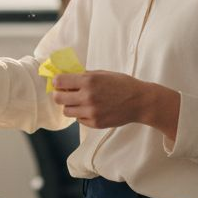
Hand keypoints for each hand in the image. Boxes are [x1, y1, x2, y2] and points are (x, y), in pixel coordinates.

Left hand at [50, 71, 176, 133]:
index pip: (59, 81)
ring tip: (80, 102)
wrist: (140, 101)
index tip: (59, 82)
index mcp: (89, 81)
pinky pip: (79, 119)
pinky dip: (82, 114)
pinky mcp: (95, 123)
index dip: (57, 82)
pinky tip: (92, 109)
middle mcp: (88, 97)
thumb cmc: (123, 84)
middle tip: (65, 93)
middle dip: (59, 95)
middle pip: (58, 98)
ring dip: (70, 106)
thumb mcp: (103, 74)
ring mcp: (91, 112)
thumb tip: (66, 75)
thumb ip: (84, 75)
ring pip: (66, 111)